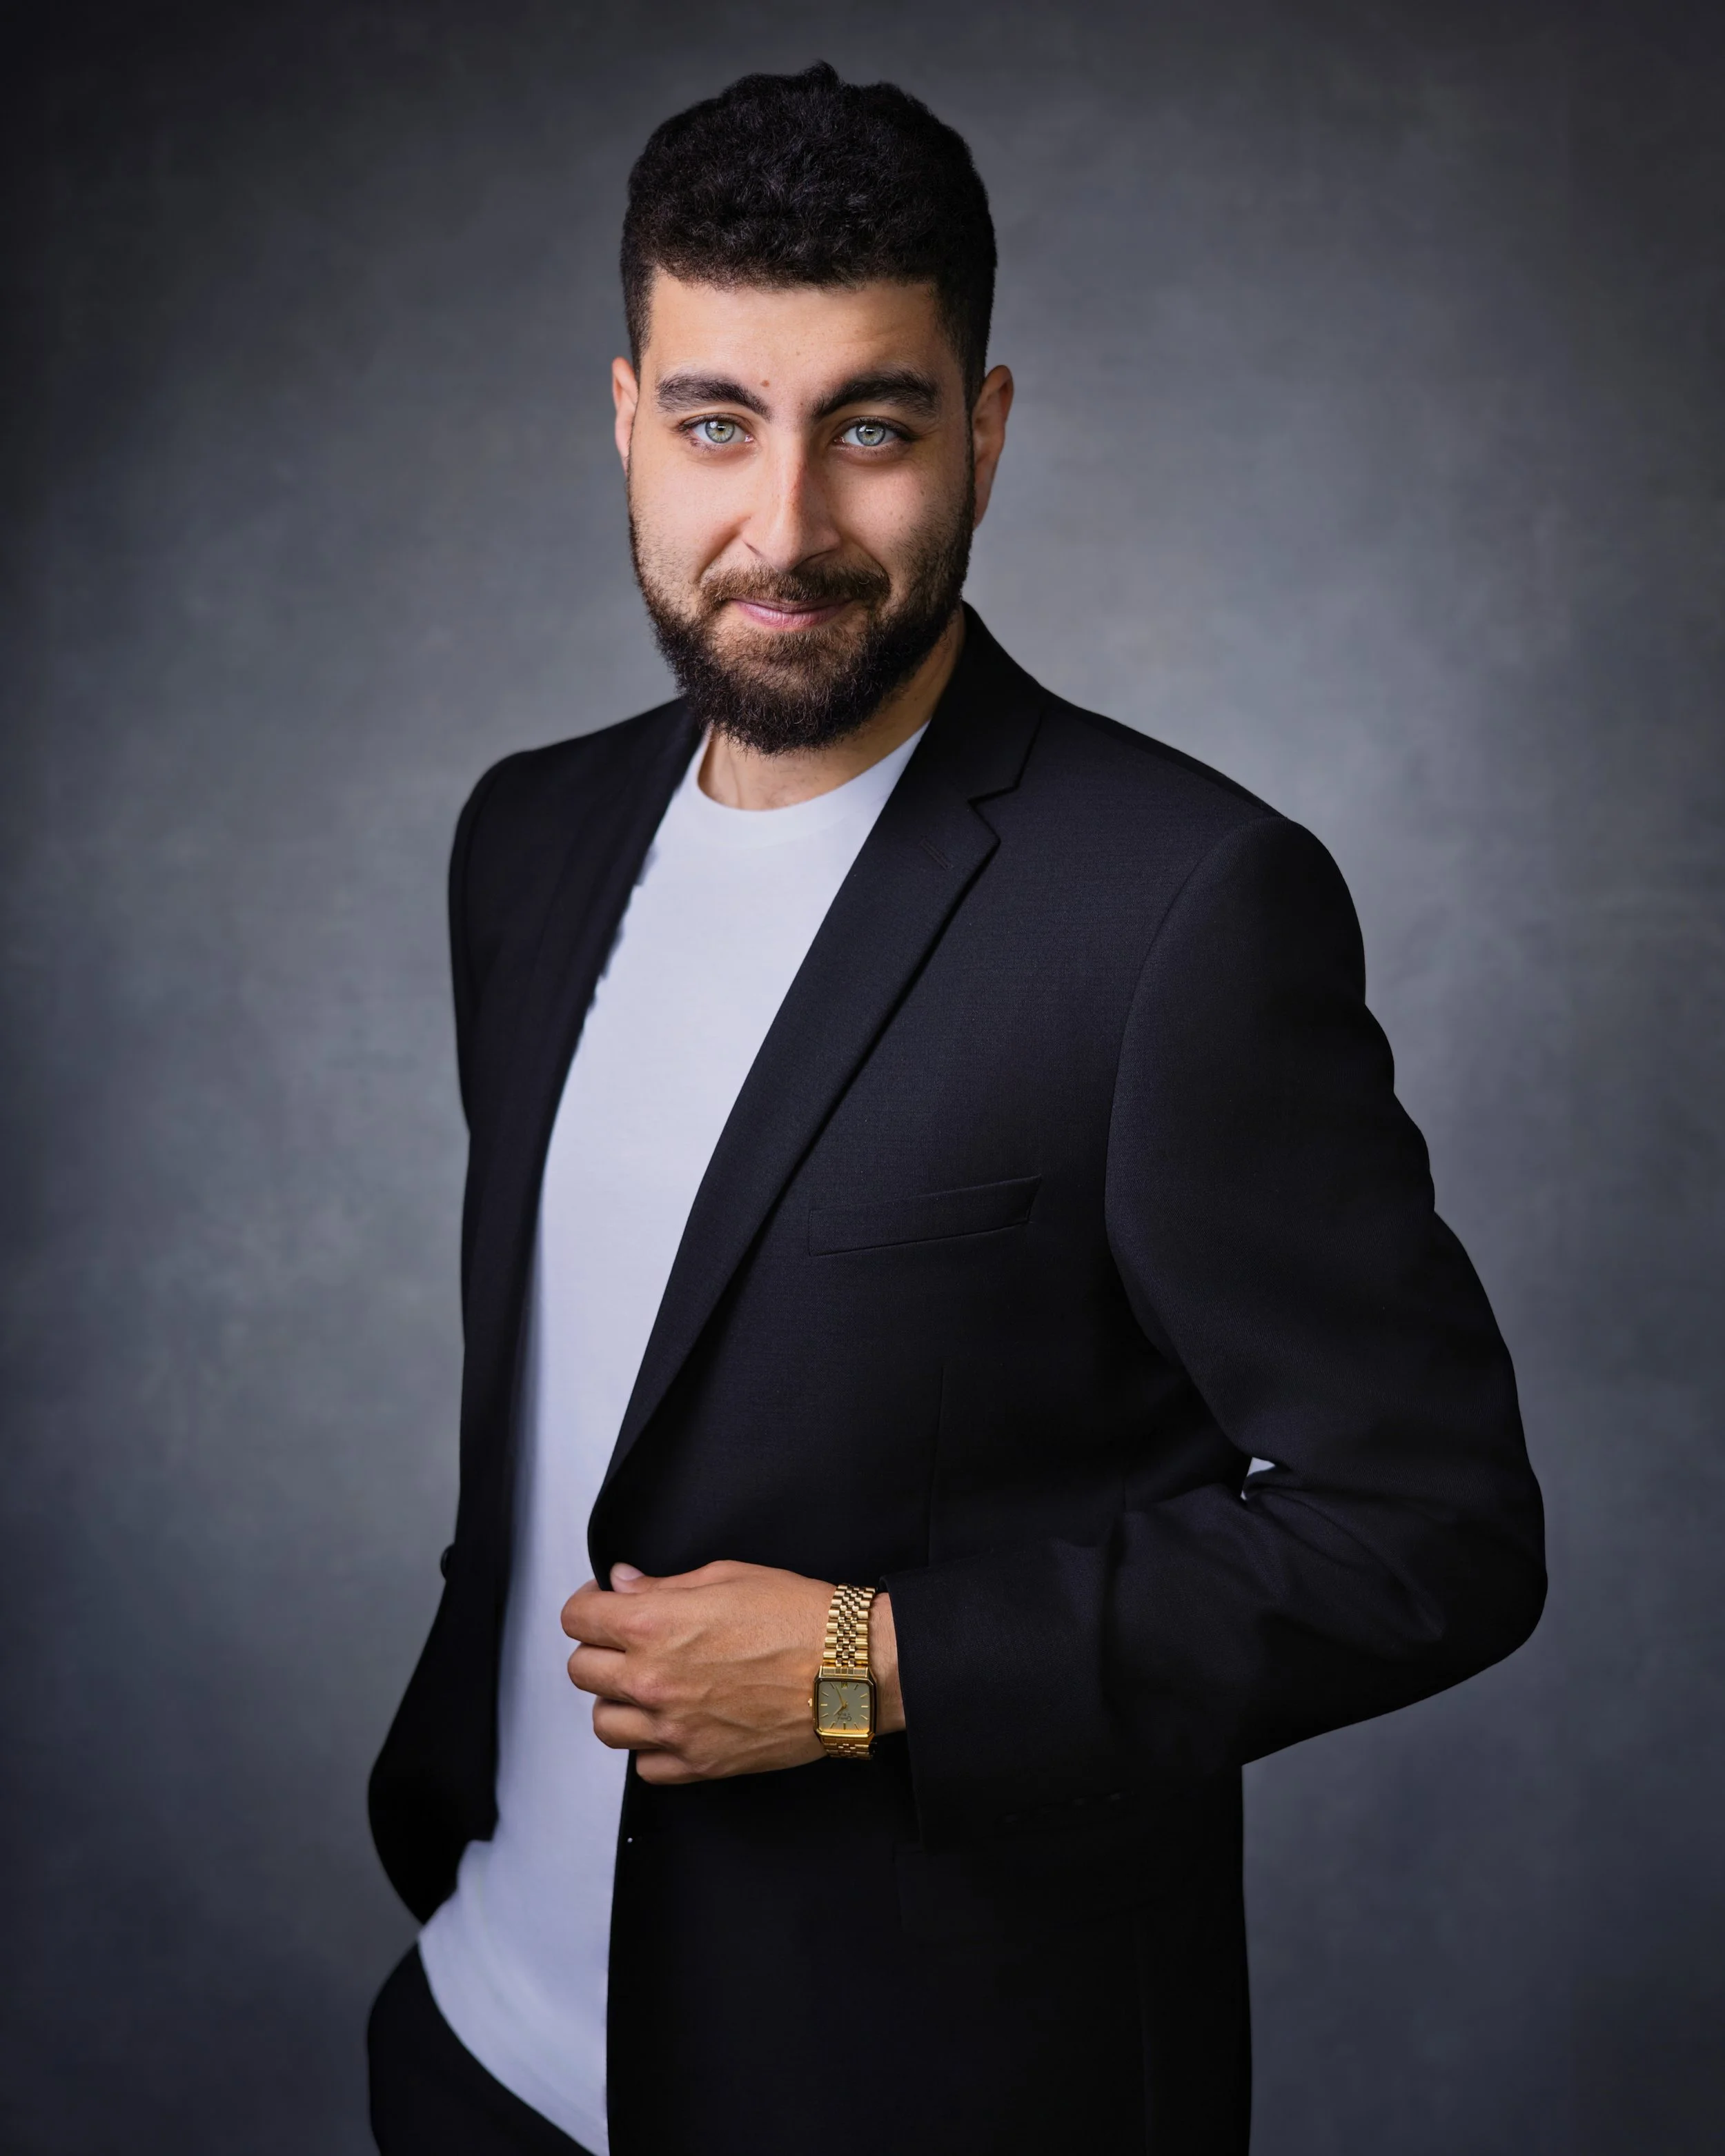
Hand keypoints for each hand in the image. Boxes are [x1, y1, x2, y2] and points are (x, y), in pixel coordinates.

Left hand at [561, 1560, 903, 1784]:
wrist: (849, 1669)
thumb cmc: (798, 1617)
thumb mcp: (727, 1576)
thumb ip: (663, 1585)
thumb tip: (625, 1584)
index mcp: (654, 1626)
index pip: (578, 1618)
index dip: (588, 1603)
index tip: (603, 1603)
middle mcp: (653, 1680)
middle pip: (582, 1671)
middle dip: (599, 1649)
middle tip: (626, 1641)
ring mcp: (673, 1729)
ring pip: (604, 1723)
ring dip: (618, 1701)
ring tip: (647, 1685)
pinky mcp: (699, 1763)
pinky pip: (644, 1766)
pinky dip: (650, 1746)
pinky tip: (672, 1722)